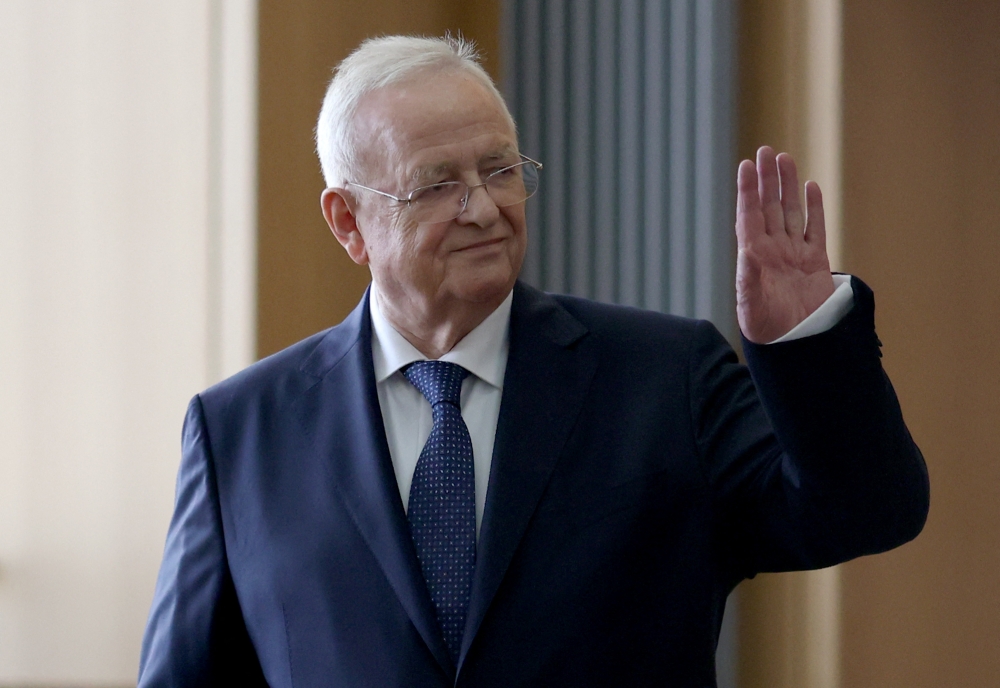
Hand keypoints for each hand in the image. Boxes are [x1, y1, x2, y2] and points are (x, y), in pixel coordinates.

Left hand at [736, 146, 835, 343]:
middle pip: (769, 207)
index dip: (748, 190)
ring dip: (787, 186)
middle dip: (767, 179)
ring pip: (791, 212)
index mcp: (754, 257)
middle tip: (765, 151)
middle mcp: (772, 250)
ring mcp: (794, 254)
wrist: (795, 345)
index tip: (746, 165)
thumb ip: (749, 279)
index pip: (749, 215)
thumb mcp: (752, 305)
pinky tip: (810, 187)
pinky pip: (815, 228)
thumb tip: (747, 252)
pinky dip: (814, 208)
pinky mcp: (815, 261)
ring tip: (784, 159)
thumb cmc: (765, 328)